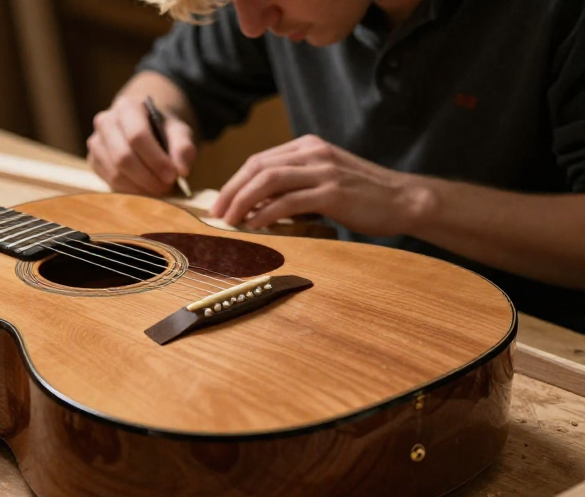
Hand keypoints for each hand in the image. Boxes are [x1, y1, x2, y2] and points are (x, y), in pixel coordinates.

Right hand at [87, 95, 196, 195]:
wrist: (143, 127)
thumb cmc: (162, 129)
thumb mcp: (179, 132)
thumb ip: (183, 148)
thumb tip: (182, 171)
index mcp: (127, 107)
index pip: (137, 136)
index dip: (155, 160)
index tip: (172, 176)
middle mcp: (106, 121)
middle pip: (123, 157)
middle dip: (147, 178)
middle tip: (166, 188)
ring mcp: (95, 142)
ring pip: (115, 173)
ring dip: (139, 188)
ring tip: (158, 191)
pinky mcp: (93, 161)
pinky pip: (110, 182)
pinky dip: (130, 191)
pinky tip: (145, 190)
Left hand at [210, 135, 431, 235]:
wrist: (404, 199)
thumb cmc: (363, 196)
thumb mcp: (324, 182)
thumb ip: (294, 187)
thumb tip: (256, 206)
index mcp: (308, 147)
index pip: (259, 160)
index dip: (235, 182)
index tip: (220, 203)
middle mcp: (313, 153)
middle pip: (258, 167)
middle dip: (231, 191)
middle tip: (216, 214)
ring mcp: (323, 170)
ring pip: (268, 180)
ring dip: (242, 201)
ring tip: (229, 221)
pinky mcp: (333, 192)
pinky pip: (289, 201)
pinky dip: (266, 213)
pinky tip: (254, 226)